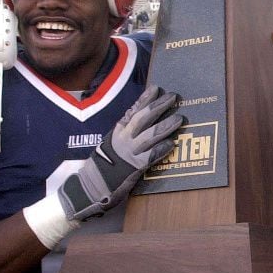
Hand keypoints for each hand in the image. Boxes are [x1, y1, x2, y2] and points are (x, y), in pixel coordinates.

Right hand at [58, 85, 183, 220]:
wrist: (92, 184)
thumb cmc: (105, 162)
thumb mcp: (112, 140)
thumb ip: (126, 127)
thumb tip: (138, 111)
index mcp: (118, 130)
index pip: (134, 110)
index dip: (145, 98)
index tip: (156, 88)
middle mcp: (124, 138)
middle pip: (144, 118)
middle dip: (159, 107)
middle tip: (173, 97)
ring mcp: (130, 152)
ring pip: (150, 135)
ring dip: (166, 126)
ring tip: (179, 118)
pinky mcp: (135, 167)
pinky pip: (151, 156)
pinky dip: (162, 149)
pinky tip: (172, 144)